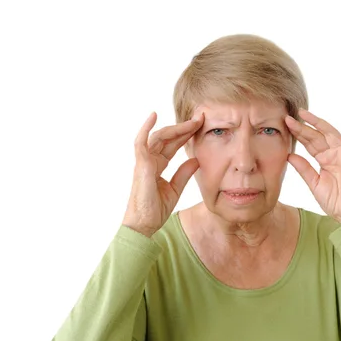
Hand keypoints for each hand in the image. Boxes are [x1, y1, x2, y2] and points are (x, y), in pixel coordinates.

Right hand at [122, 111, 203, 235]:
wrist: (144, 225)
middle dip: (184, 128)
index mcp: (157, 165)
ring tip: (191, 121)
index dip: (185, 135)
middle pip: (167, 138)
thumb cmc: (155, 210)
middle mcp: (149, 160)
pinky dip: (145, 128)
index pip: (172, 145)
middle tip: (200, 118)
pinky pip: (140, 142)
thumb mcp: (175, 189)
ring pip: (159, 137)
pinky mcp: (141, 165)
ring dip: (175, 128)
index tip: (200, 126)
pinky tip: (154, 115)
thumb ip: (184, 173)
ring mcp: (144, 161)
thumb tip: (195, 159)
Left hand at [285, 102, 340, 223]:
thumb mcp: (313, 183)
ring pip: (328, 133)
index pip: (309, 143)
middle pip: (315, 136)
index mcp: (324, 160)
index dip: (298, 134)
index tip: (284, 125)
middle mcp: (333, 154)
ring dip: (316, 122)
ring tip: (302, 112)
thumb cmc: (334, 201)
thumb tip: (290, 155)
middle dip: (302, 127)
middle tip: (287, 118)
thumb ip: (303, 168)